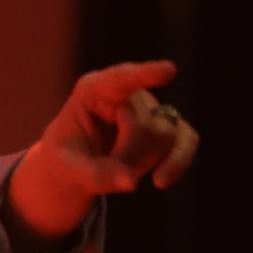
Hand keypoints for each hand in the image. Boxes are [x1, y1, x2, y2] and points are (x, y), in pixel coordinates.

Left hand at [44, 59, 197, 193]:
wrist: (76, 166)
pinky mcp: (169, 124)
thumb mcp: (67, 169)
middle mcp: (126, 92)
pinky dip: (177, 162)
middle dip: (129, 157)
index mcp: (93, 90)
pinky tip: (160, 182)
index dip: (145, 75)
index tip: (168, 70)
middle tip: (104, 173)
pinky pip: (187, 139)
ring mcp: (150, 106)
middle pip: (145, 125)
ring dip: (145, 162)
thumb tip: (130, 181)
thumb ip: (94, 175)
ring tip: (118, 172)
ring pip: (167, 134)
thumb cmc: (65, 159)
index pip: (121, 79)